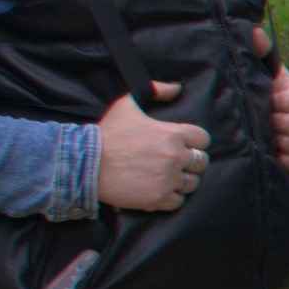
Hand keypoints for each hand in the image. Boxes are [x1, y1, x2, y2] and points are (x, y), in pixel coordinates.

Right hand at [88, 87, 208, 214]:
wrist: (86, 163)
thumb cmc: (107, 133)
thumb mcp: (127, 104)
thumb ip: (154, 91)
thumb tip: (176, 88)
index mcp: (173, 134)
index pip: (203, 139)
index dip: (195, 142)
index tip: (183, 144)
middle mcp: (175, 157)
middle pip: (201, 162)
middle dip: (190, 161)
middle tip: (175, 162)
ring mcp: (168, 179)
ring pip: (192, 183)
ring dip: (182, 180)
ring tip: (167, 176)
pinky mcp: (158, 198)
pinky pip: (178, 201)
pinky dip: (171, 197)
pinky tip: (160, 190)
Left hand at [267, 63, 288, 177]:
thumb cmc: (284, 105)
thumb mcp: (277, 82)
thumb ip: (266, 57)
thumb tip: (254, 31)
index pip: (286, 102)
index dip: (272, 106)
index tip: (270, 106)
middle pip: (286, 125)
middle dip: (272, 126)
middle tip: (268, 124)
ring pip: (288, 145)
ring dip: (275, 143)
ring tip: (272, 138)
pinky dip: (281, 159)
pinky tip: (278, 152)